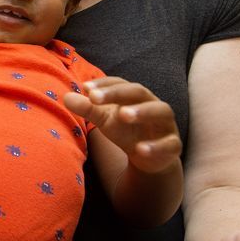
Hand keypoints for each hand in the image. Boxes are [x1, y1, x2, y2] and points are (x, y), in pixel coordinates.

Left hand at [64, 77, 181, 173]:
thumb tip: (65, 97)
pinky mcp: (174, 145)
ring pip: (161, 111)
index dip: (104, 85)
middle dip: (118, 94)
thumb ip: (88, 108)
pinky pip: (170, 143)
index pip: (121, 83)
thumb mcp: (105, 120)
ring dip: (142, 112)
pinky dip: (156, 146)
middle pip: (139, 92)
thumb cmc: (126, 131)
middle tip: (96, 98)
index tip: (85, 88)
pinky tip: (140, 150)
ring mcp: (166, 124)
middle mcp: (153, 104)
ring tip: (123, 115)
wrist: (150, 157)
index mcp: (136, 95)